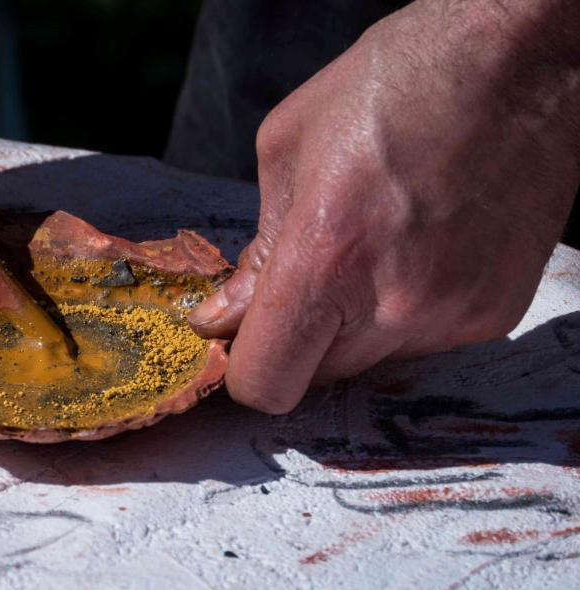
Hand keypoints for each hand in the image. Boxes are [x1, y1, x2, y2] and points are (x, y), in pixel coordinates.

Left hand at [189, 0, 579, 413]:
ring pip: (371, 361)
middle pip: (316, 378)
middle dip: (298, 339)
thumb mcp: (287, 149)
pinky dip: (405, 311)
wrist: (517, 61)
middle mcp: (395, 305)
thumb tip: (232, 313)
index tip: (243, 333)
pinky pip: (422, 341)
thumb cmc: (391, 84)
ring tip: (373, 246)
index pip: (265, 381)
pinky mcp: (495, 314)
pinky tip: (417, 247)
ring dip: (354, 325)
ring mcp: (453, 316)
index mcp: (328, 259)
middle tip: (305, 277)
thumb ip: (256, 251)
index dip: (244, 365)